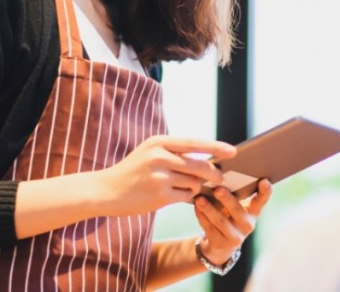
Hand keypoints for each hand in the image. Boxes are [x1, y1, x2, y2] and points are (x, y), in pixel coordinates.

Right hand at [95, 135, 235, 216]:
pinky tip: (179, 196)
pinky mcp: (159, 196)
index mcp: (159, 142)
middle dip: (214, 174)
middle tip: (221, 179)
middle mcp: (160, 157)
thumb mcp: (150, 152)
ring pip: (194, 183)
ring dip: (196, 188)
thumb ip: (175, 153)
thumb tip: (208, 160)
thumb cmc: (133, 171)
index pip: (195, 143)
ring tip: (185, 187)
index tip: (233, 152)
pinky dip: (188, 197)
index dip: (216, 147)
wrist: (106, 190)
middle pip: (200, 166)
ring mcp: (160, 177)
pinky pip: (186, 196)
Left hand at [193, 179, 272, 264]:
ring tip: (200, 199)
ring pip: (221, 221)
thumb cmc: (229, 215)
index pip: (262, 200)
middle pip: (238, 211)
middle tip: (218, 189)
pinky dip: (202, 217)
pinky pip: (209, 228)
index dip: (265, 191)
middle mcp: (247, 225)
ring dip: (209, 209)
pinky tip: (196, 207)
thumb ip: (234, 194)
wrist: (221, 244)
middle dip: (227, 200)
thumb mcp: (236, 206)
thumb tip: (218, 175)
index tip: (264, 181)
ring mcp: (235, 237)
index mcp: (254, 212)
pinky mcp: (221, 243)